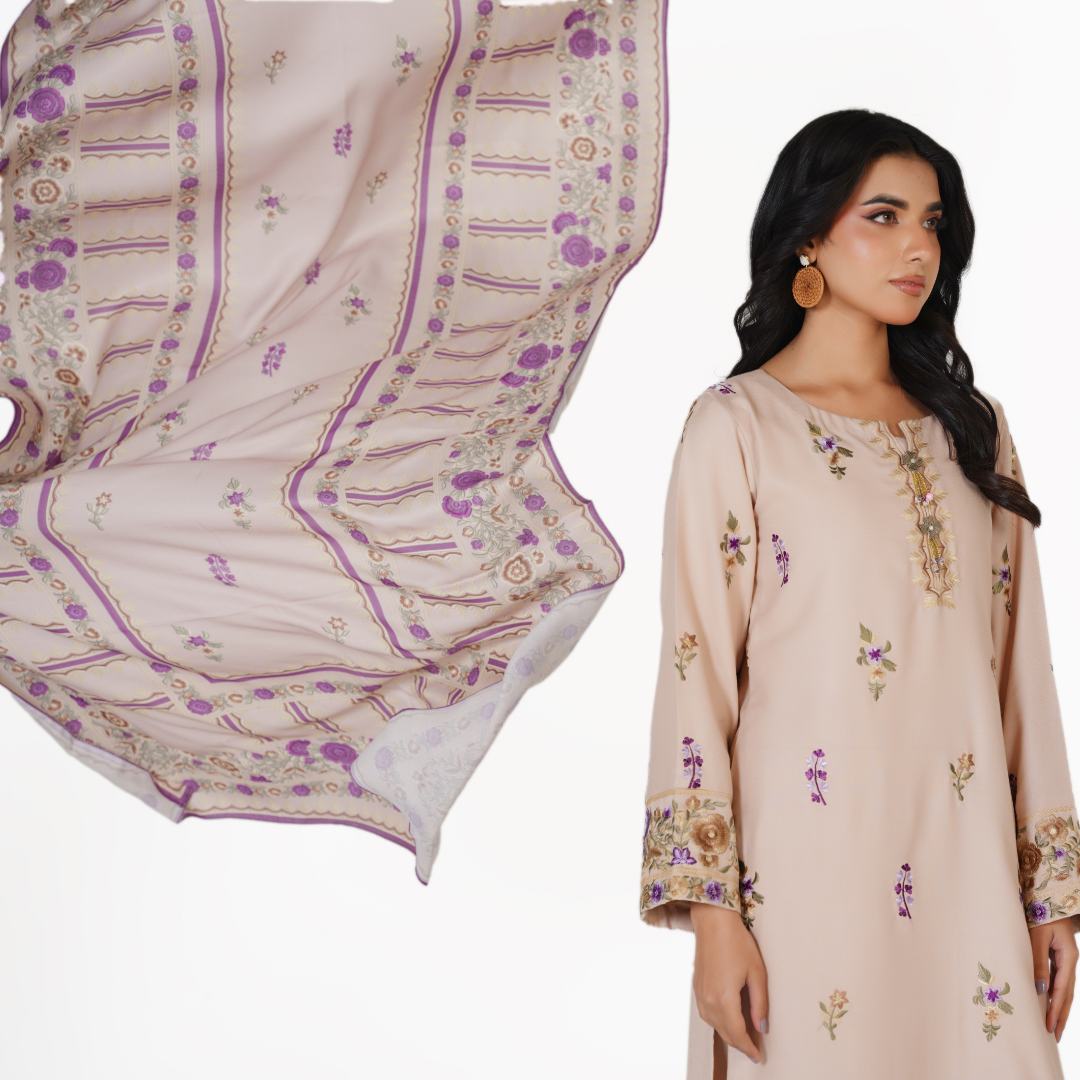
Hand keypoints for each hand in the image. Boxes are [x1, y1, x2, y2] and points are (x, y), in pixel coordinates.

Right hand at [689, 902, 767, 1063]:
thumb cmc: (737, 942)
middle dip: (739, 1044)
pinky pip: (705, 1013)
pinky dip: (716, 1022)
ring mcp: (700, 993)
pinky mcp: (696, 985)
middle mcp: (709, 999)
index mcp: (725, 998)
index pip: (738, 1033)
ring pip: (713, 1024)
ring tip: (741, 1037)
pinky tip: (725, 1019)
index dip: (748, 1048)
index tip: (758, 1056)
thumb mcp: (756, 973)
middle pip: (724, 1032)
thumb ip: (759, 1003)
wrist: (712, 920)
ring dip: (727, 1034)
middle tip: (753, 1049)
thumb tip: (760, 1027)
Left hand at [1030, 918, 1078, 1040]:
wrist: (1046, 895)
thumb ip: (1038, 961)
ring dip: (1058, 1007)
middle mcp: (1069, 961)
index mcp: (1068, 957)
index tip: (1048, 1025)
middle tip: (1053, 1035)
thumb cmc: (1040, 913)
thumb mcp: (1037, 936)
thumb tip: (1039, 989)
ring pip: (1064, 989)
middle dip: (1060, 1015)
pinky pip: (1058, 980)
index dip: (1055, 1009)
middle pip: (1067, 994)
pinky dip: (1054, 994)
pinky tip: (1048, 1002)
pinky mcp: (1057, 956)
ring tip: (1052, 1026)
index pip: (1062, 990)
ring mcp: (1065, 959)